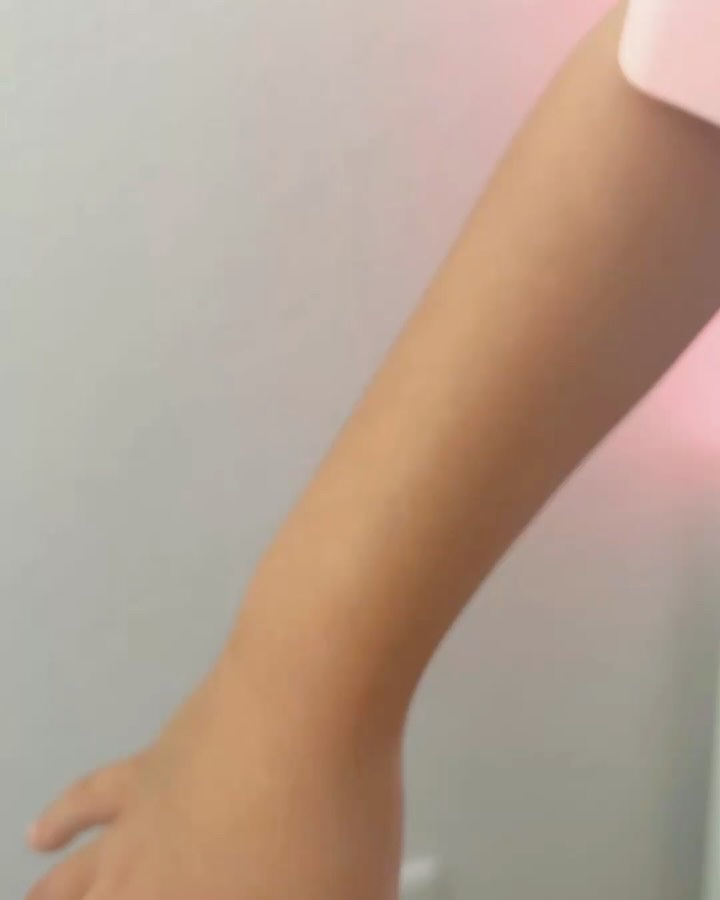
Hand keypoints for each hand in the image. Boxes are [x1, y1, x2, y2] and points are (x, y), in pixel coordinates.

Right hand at [26, 654, 404, 898]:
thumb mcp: (350, 894)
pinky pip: (88, 802)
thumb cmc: (336, 809)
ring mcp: (143, 828)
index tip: (224, 892)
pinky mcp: (150, 771)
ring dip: (58, 897)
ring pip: (74, 884)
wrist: (308, 700)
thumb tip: (305, 888)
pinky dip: (61, 822)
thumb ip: (328, 899)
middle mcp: (152, 882)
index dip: (201, 898)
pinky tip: (43, 835)